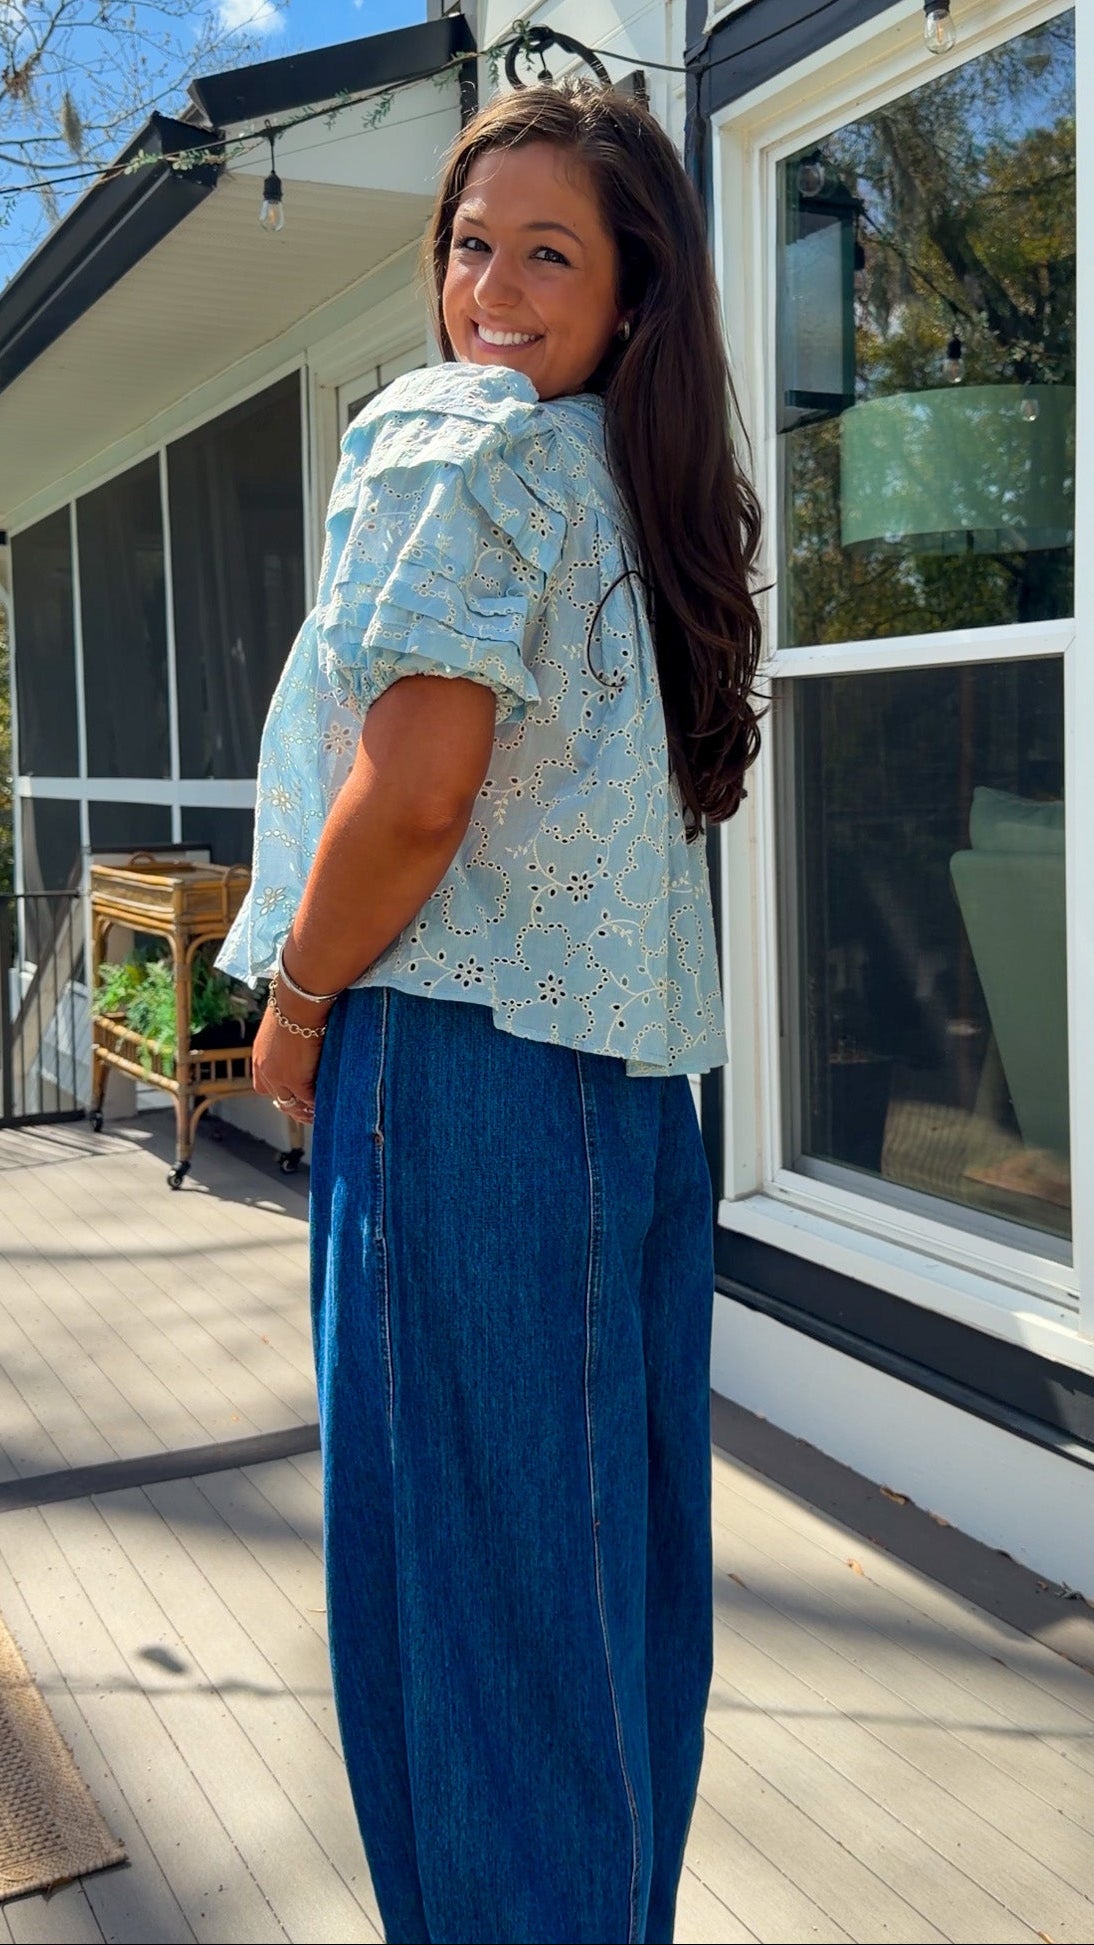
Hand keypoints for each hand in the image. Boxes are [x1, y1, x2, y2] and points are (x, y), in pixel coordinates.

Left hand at [252, 987, 330, 1122]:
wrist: (299, 1000)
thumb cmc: (296, 1001)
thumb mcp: (284, 1021)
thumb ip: (287, 1034)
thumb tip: (304, 1028)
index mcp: (260, 1054)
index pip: (264, 1084)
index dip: (280, 1091)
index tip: (295, 1094)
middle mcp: (264, 1069)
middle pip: (277, 1098)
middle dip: (293, 1105)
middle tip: (309, 1110)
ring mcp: (278, 1077)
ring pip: (291, 1104)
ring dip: (306, 1110)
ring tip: (320, 1111)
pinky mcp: (296, 1080)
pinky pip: (309, 1101)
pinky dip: (318, 1104)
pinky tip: (329, 1104)